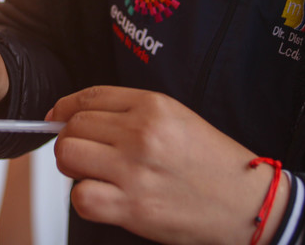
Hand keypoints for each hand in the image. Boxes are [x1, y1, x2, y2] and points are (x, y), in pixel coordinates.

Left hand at [48, 87, 288, 244]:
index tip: (56, 116)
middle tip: (85, 154)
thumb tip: (76, 114)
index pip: (87, 97)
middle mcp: (141, 133)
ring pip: (68, 157)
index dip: (64, 108)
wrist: (248, 204)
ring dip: (73, 167)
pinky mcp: (133, 208)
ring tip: (93, 174)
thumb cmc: (213, 163)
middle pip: (72, 127)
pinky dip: (85, 199)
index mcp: (152, 106)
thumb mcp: (176, 118)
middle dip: (70, 140)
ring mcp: (134, 171)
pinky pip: (81, 198)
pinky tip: (104, 197)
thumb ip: (129, 112)